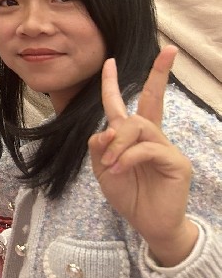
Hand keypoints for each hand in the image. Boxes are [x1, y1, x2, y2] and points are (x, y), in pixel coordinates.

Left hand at [88, 47, 197, 266]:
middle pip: (152, 100)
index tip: (110, 60)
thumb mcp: (103, 169)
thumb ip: (100, 147)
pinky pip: (147, 149)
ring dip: (118, 143)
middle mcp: (152, 137)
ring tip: (111, 164)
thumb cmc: (129, 196)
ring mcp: (166, 148)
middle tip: (165, 52)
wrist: (149, 225)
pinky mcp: (176, 163)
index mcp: (133, 137)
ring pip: (138, 126)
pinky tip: (119, 169)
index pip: (124, 105)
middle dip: (158, 74)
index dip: (115, 83)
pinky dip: (128, 157)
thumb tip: (105, 130)